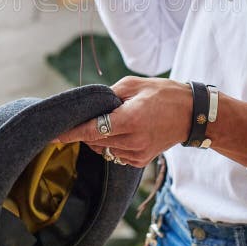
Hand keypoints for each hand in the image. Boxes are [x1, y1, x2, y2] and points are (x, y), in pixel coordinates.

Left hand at [54, 76, 192, 167]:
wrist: (191, 114)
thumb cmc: (163, 94)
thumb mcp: (135, 85)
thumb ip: (109, 94)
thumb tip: (90, 104)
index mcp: (130, 119)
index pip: (92, 129)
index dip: (71, 133)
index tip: (54, 135)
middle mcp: (133, 140)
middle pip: (95, 141)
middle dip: (85, 131)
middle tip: (84, 118)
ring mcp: (137, 153)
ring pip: (103, 150)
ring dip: (98, 139)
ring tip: (107, 122)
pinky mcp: (141, 160)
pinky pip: (115, 155)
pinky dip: (111, 145)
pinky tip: (119, 133)